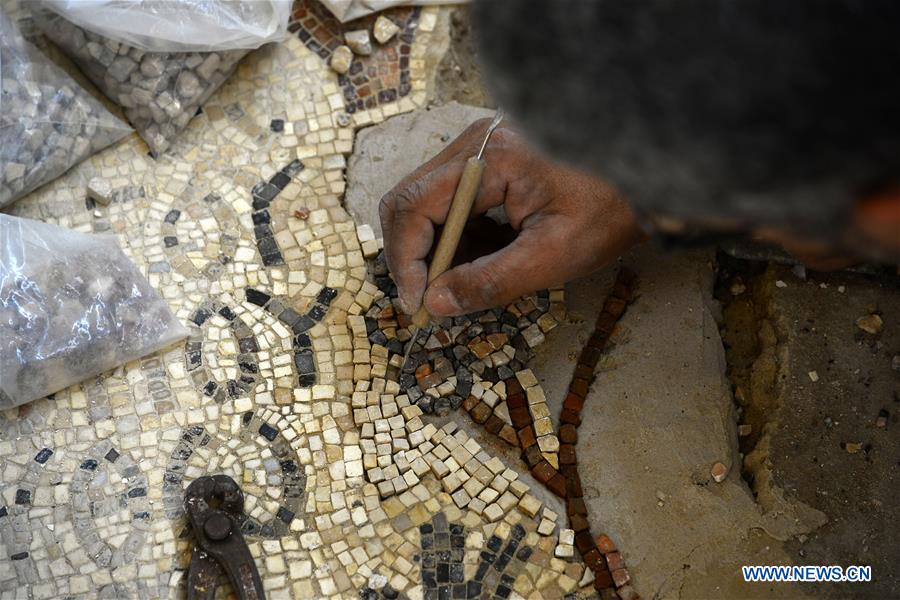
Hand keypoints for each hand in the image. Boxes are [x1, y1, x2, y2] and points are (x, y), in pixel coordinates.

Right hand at [379, 119, 643, 316]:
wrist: (651, 172)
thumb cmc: (612, 209)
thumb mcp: (554, 255)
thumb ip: (491, 281)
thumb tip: (436, 303)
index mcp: (490, 159)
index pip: (413, 206)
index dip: (406, 260)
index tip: (418, 305)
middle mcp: (474, 143)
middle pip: (409, 200)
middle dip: (413, 255)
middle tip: (429, 301)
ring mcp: (480, 148)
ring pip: (425, 202)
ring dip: (434, 249)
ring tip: (460, 285)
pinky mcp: (489, 160)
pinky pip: (451, 201)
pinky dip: (455, 237)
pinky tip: (480, 260)